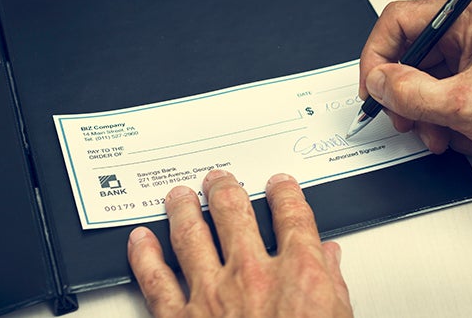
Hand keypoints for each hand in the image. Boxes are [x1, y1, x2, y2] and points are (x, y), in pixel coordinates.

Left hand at [127, 170, 351, 316]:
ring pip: (190, 234)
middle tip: (219, 178)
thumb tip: (331, 257)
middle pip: (234, 212)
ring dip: (182, 208)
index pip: (292, 214)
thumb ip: (333, 283)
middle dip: (225, 189)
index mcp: (298, 271)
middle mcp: (251, 273)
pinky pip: (155, 280)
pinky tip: (139, 240)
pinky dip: (143, 256)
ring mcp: (212, 294)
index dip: (284, 192)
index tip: (279, 184)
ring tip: (179, 195)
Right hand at [358, 0, 471, 184]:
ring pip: (431, 84)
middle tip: (407, 119)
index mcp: (469, 16)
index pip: (399, 20)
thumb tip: (380, 81)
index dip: (377, 55)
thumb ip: (411, 91)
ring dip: (433, 118)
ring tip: (447, 137)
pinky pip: (453, 101)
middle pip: (414, 57)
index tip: (374, 88)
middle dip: (408, 97)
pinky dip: (456, 125)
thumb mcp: (465, 103)